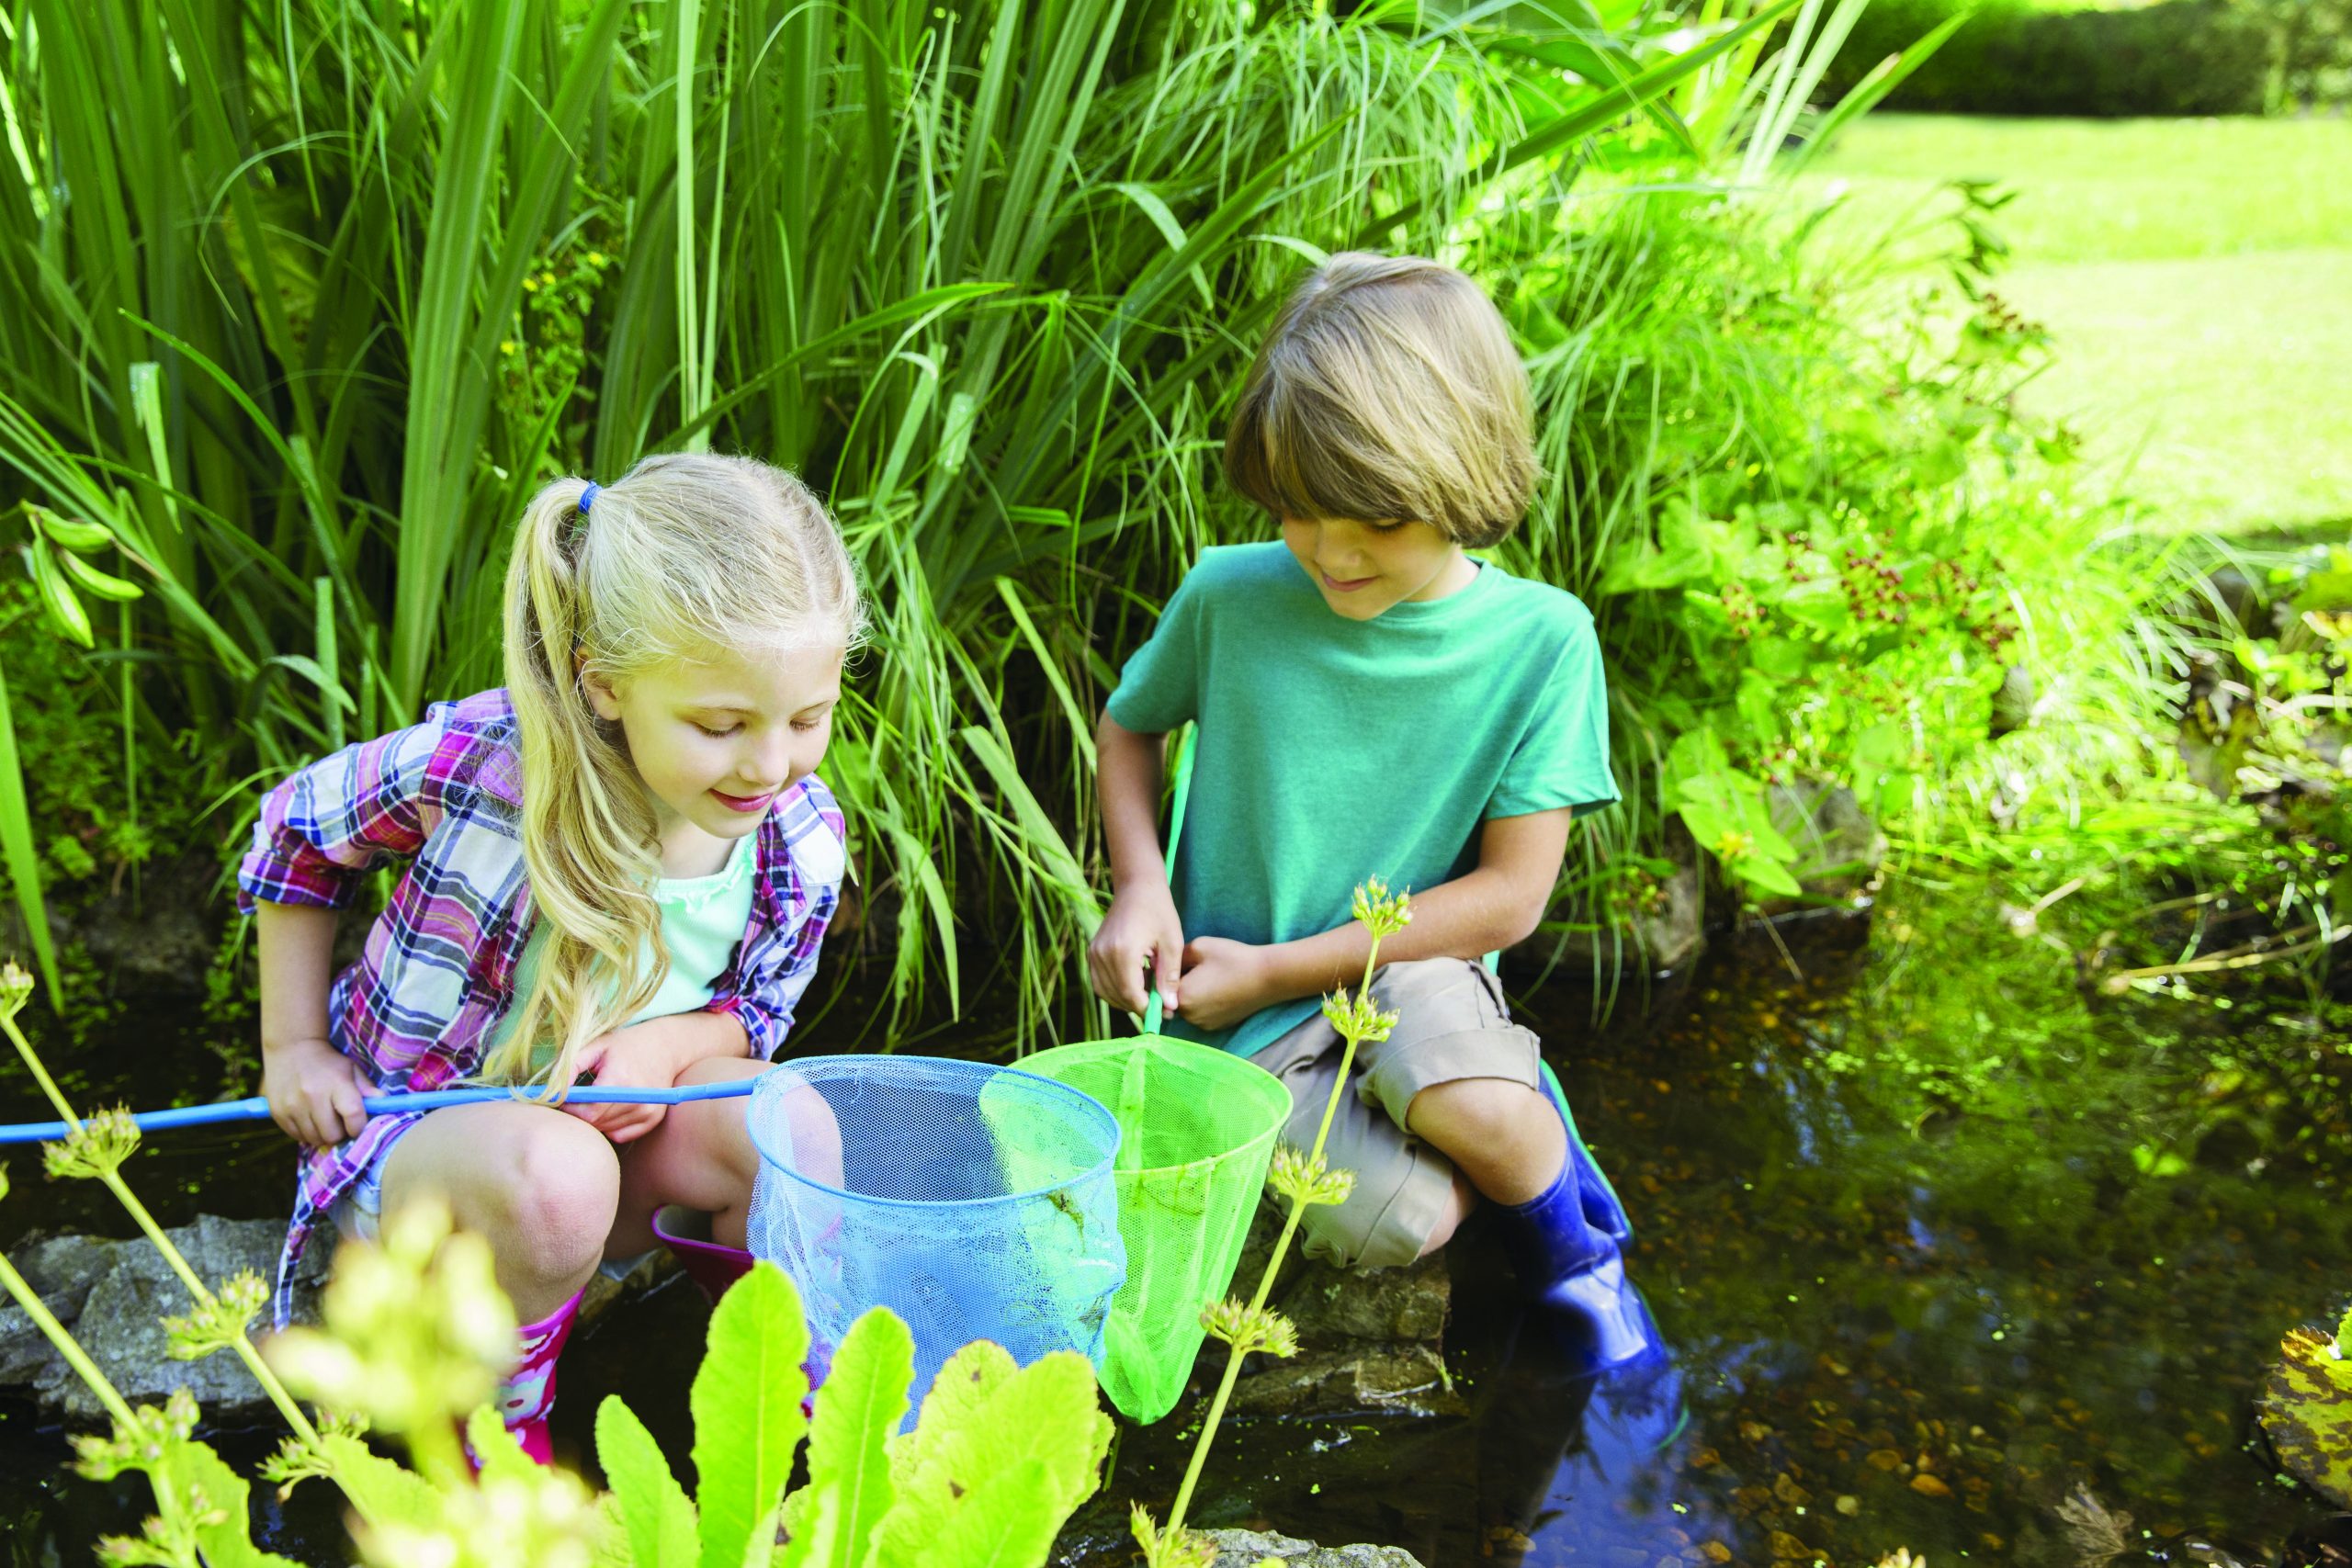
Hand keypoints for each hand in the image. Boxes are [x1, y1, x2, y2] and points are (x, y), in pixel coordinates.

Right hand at [262, 1036, 368, 1148]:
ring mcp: (292, 1106)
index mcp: (336, 1083)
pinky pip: (297, 1137)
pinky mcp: (277, 1113)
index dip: (359, 1126)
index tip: (357, 1124)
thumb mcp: (351, 1069)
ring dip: (323, 1134)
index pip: (354, 1115)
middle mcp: (312, 1096)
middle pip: (333, 1135)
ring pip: (314, 1140)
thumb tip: (383, 1103)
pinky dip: (306, 1133)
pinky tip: (309, 1118)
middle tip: (340, 1122)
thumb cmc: (328, 1063)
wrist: (291, 1048)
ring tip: (324, 1119)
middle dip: (340, 1133)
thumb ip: (367, 1088)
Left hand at [565, 1019, 689, 1144]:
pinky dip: (610, 1126)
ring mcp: (649, 1110)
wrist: (665, 1046)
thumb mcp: (595, 1046)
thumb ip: (569, 1067)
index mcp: (621, 1078)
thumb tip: (551, 1093)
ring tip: (594, 1101)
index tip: (564, 1099)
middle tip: (576, 1100)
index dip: (571, 1109)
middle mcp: (638, 1098)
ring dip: (595, 1120)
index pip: (588, 1112)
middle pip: (597, 1123)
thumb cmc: (625, 1045)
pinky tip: (610, 1108)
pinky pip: (621, 1135)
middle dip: (580, 1115)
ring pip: (607, 1130)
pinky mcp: (654, 1118)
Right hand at [1087, 883, 1186, 1017]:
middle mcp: (1102, 954)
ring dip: (1127, 999)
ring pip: (1106, 992)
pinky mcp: (1092, 952)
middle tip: (1161, 1003)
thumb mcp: (1172, 942)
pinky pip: (1100, 982)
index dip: (1147, 1008)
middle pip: (1118, 996)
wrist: (1137, 886)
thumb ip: (1169, 976)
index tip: (1165, 1010)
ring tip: (1149, 990)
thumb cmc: (1159, 910)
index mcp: (1123, 951)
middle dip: (1139, 1005)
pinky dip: (1116, 989)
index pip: (1130, 994)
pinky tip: (1136, 982)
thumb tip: (1170, 1006)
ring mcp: (1094, 953)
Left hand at [1173, 936, 1275, 1032]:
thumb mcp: (1198, 947)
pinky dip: (1205, 1002)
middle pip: (1173, 997)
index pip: (1160, 984)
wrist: (1267, 977)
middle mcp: (1189, 1016)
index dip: (1165, 971)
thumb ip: (1175, 957)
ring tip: (1209, 977)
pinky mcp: (1217, 1026)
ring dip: (1191, 994)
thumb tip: (1164, 963)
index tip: (1176, 961)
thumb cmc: (1232, 959)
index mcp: (1181, 996)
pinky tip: (1219, 988)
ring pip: (1187, 1006)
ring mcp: (1203, 1024)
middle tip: (1196, 967)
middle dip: (1178, 983)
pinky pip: (1201, 1013)